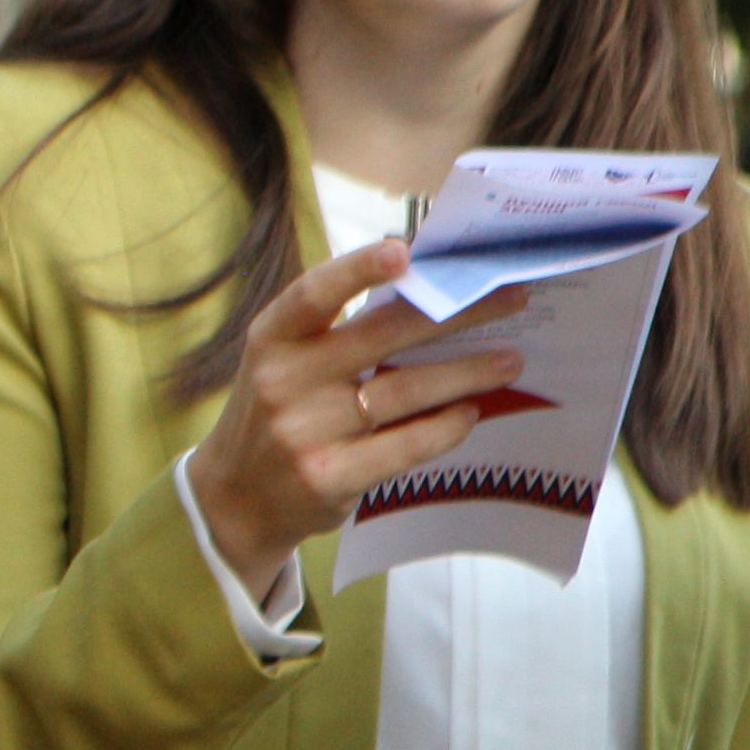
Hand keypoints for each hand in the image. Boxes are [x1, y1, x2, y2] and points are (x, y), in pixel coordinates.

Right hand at [184, 239, 532, 598]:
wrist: (237, 498)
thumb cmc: (280, 413)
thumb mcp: (287, 365)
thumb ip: (339, 333)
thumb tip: (431, 296)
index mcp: (272, 340)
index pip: (312, 295)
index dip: (356, 270)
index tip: (403, 251)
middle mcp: (283, 381)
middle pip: (381, 336)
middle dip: (456, 312)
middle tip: (512, 298)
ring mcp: (304, 432)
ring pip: (405, 390)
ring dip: (468, 373)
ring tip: (509, 361)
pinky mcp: (329, 476)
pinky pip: (406, 445)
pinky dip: (446, 426)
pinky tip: (469, 413)